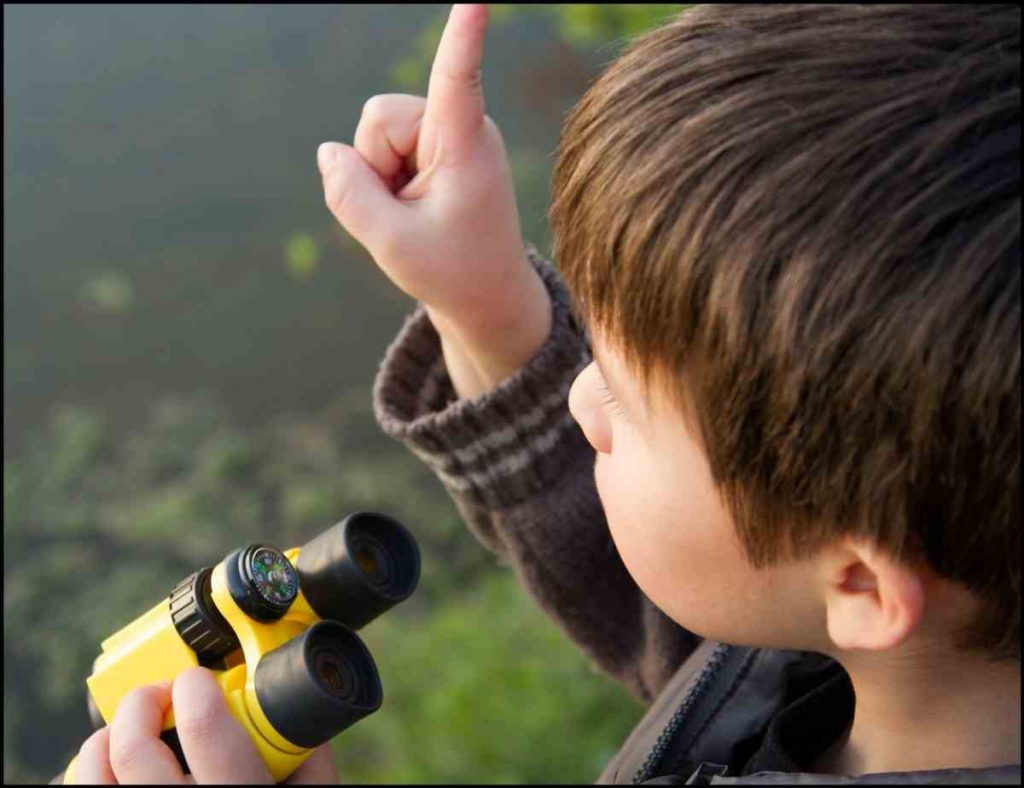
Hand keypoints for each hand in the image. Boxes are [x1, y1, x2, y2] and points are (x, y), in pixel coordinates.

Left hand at [71, 668, 337, 783]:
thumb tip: (296, 719)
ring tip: (130, 731)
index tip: (202, 681)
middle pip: (133, 748)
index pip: (204, 727)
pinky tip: (118, 774)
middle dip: (142, 703)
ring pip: (91, 778)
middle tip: (162, 695)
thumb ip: (310, 761)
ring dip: (106, 741)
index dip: (197, 687)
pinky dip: (92, 780)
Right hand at [317, 3, 544, 338]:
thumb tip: (330, 152)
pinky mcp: (436, 144)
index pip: (458, 78)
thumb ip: (350, 194)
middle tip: (408, 214)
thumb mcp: (391, 244)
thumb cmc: (452, 271)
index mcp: (465, 145)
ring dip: (380, 176)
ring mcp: (448, 134)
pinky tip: (411, 207)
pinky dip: (384, 181)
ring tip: (415, 213)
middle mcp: (461, 126)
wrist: (486, 295)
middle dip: (376, 166)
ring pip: (375, 131)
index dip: (462, 34)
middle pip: (379, 117)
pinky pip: (382, 148)